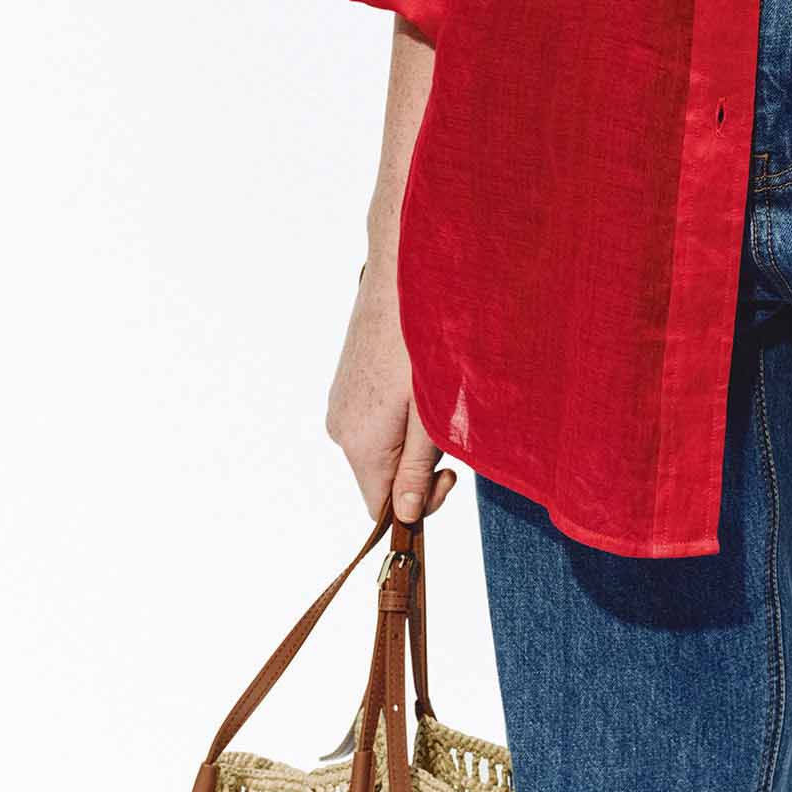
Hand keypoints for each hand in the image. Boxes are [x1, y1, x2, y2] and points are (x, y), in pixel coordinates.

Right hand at [325, 246, 457, 524]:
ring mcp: (340, 404)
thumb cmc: (424, 341)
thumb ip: (415, 468)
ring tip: (437, 402)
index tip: (450, 474)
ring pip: (379, 447)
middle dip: (417, 468)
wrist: (403, 274)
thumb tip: (404, 517)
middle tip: (450, 435)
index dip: (417, 505)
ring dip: (410, 440)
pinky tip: (419, 386)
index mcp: (360, 443)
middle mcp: (340, 428)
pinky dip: (398, 418)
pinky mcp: (347, 384)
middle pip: (379, 477)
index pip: (379, 509)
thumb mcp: (431, 412)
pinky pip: (372, 421)